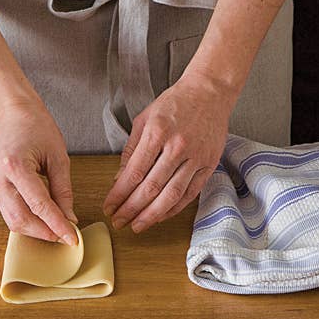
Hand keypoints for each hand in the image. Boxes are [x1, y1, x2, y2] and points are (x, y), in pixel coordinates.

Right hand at [0, 98, 79, 244]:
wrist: (13, 112)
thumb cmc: (36, 126)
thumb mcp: (58, 157)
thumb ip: (63, 190)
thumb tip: (69, 217)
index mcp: (15, 166)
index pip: (39, 206)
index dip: (57, 225)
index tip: (72, 237)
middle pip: (20, 219)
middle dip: (44, 233)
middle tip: (65, 236)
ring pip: (12, 220)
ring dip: (35, 229)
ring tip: (56, 229)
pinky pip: (9, 211)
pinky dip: (26, 220)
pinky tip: (42, 220)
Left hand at [103, 69, 233, 232]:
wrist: (209, 92)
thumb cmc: (174, 103)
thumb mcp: (144, 119)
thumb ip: (131, 150)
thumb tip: (119, 180)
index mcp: (157, 133)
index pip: (134, 173)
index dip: (119, 194)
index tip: (109, 206)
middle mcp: (177, 147)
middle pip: (151, 188)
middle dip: (131, 209)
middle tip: (118, 221)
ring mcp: (196, 157)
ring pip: (171, 195)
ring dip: (151, 215)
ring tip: (137, 226)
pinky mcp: (209, 164)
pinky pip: (190, 194)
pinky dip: (173, 208)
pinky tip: (160, 216)